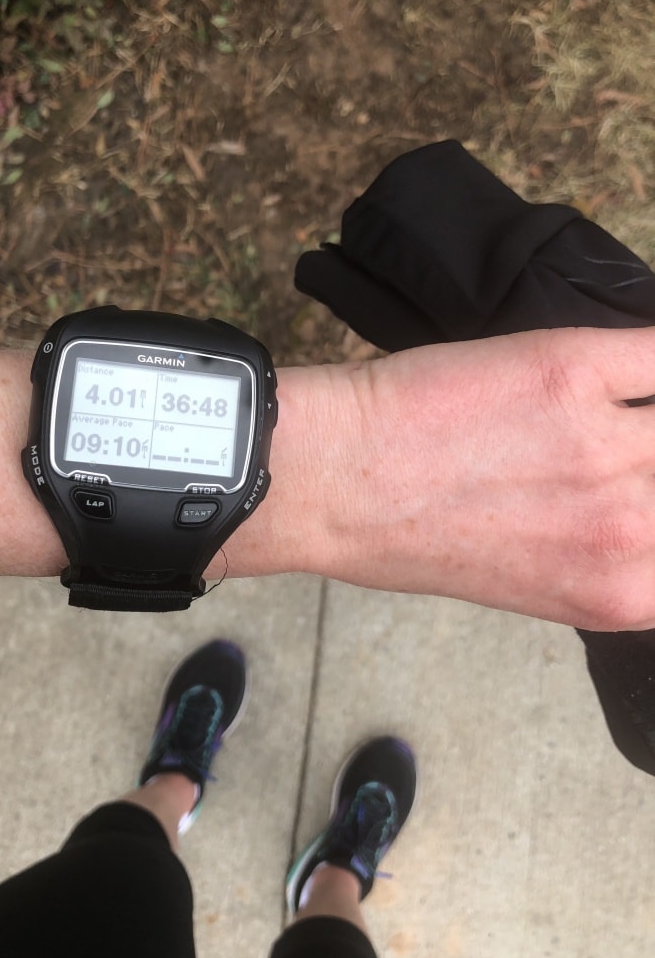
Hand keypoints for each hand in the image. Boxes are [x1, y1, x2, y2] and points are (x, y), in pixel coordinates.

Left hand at [312, 326, 654, 629]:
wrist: (334, 481)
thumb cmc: (409, 537)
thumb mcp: (531, 581)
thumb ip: (608, 556)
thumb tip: (644, 513)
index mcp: (622, 593)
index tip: (651, 492)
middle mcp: (633, 529)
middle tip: (633, 452)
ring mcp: (608, 447)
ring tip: (618, 415)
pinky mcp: (574, 371)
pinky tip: (636, 363)